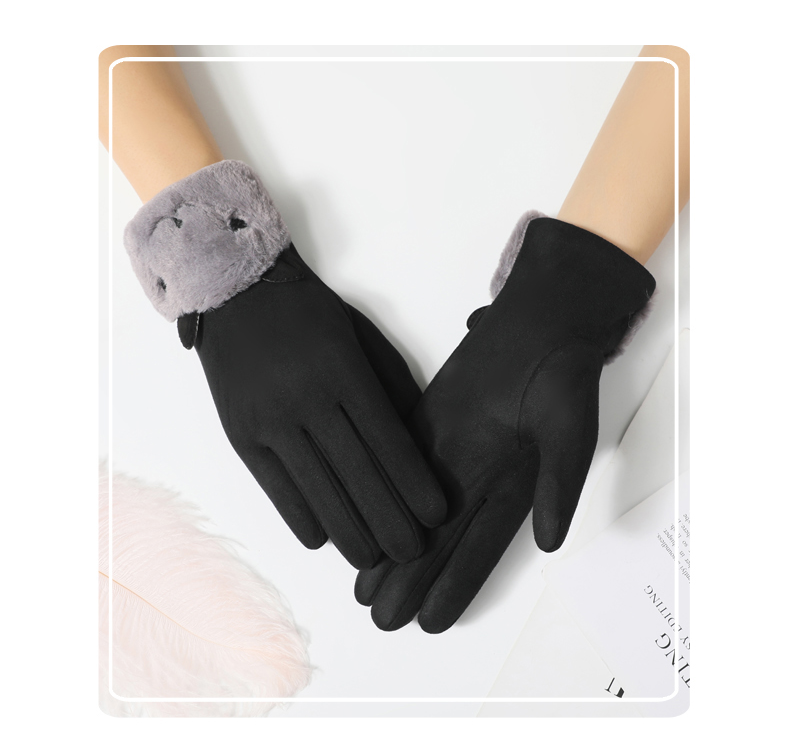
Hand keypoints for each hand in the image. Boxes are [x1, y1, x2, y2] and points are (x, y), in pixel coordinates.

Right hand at [124, 161, 445, 568]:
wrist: (236, 292)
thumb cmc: (310, 312)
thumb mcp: (362, 335)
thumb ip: (391, 385)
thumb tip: (415, 439)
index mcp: (345, 372)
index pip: (388, 441)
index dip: (414, 483)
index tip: (436, 515)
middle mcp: (308, 401)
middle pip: (357, 475)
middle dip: (389, 520)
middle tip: (412, 551)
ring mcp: (270, 421)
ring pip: (317, 490)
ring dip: (348, 531)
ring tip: (372, 557)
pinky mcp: (240, 436)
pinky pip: (275, 488)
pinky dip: (301, 518)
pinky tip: (323, 538)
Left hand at [355, 215, 655, 631]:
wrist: (540, 325)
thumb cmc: (563, 377)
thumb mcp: (571, 433)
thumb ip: (561, 485)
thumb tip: (550, 542)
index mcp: (516, 489)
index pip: (483, 549)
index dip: (458, 586)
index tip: (432, 621)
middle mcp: (479, 480)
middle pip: (442, 541)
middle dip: (413, 581)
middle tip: (382, 618)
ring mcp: (450, 454)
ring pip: (416, 512)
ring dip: (393, 550)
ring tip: (364, 589)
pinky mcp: (427, 425)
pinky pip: (400, 468)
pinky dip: (381, 497)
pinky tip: (362, 520)